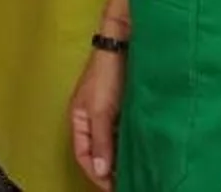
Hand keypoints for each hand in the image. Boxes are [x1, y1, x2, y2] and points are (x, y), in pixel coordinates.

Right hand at [69, 45, 123, 185]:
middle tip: (127, 183)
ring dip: (121, 158)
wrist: (123, 42)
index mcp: (79, 119)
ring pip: (112, 143)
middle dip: (109, 170)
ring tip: (136, 172)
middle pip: (98, 152)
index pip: (84, 155)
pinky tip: (142, 152)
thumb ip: (101, 141)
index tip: (113, 187)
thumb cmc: (106, 73)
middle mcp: (92, 119)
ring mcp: (108, 113)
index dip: (96, 174)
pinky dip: (130, 144)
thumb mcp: (101, 110)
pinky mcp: (123, 108)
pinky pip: (124, 133)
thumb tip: (100, 171)